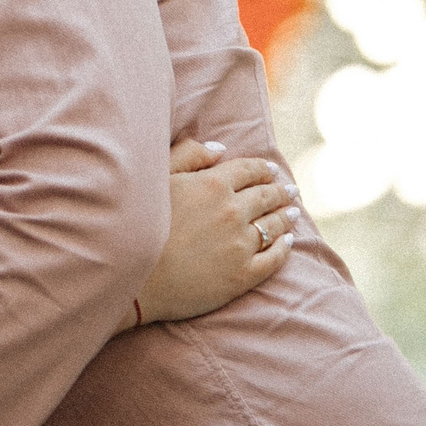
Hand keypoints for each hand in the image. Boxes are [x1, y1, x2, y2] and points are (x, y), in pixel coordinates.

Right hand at [135, 141, 295, 324]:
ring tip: (293, 212)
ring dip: (287, 216)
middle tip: (290, 190)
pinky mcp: (242, 275)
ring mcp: (240, 245)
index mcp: (213, 184)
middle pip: (266, 196)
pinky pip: (273, 258)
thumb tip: (220, 148)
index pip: (249, 170)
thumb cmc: (136, 223)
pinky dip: (285, 248)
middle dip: (280, 191)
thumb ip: (188, 155)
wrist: (131, 276)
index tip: (270, 170)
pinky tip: (289, 242)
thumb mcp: (157, 178)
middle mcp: (233, 212)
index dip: (262, 169)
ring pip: (274, 225)